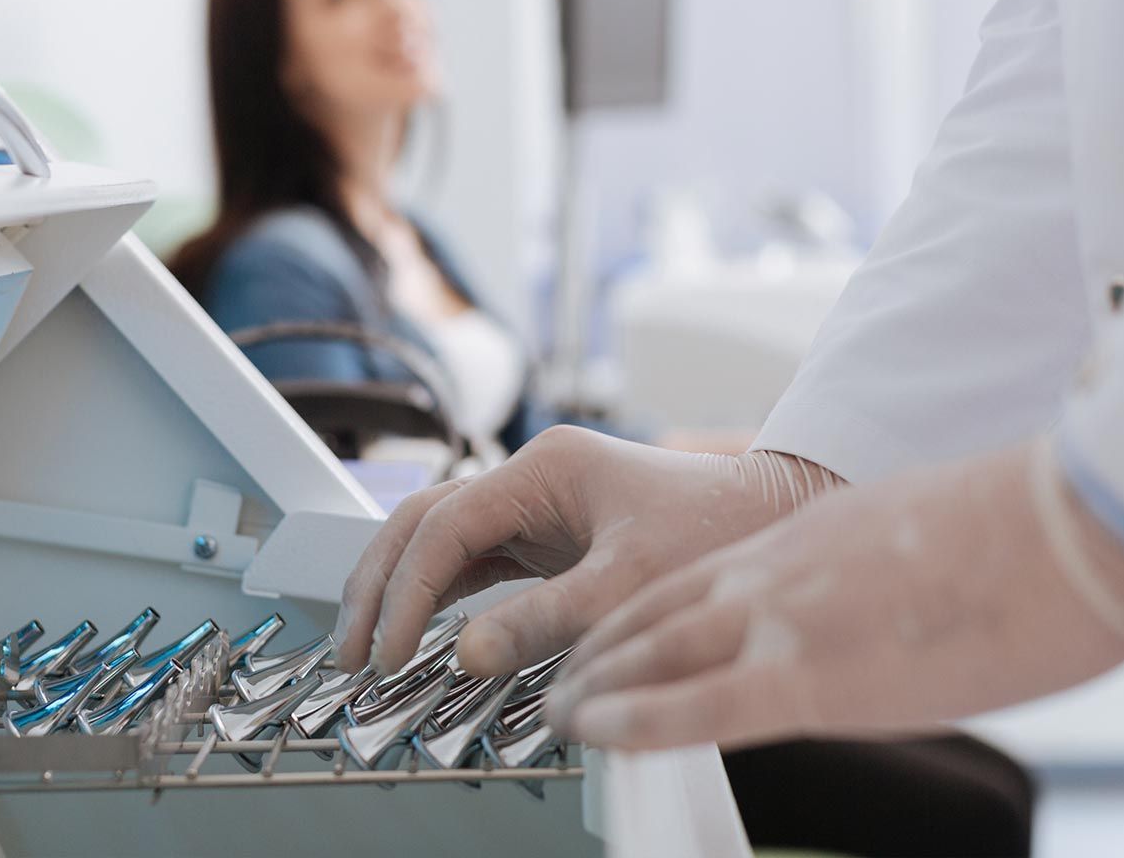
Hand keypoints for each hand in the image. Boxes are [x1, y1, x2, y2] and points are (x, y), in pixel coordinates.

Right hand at [333, 425, 843, 676]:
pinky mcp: (544, 536)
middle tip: (352, 651)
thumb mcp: (629, 579)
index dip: (406, 591)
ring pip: (438, 541)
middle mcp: (530, 479)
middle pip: (423, 523)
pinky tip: (418, 634)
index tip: (390, 651)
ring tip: (368, 648)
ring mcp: (533, 506)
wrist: (770, 516)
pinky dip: (438, 598)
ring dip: (399, 590)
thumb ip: (546, 618)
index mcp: (545, 468)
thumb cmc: (715, 530)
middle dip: (380, 585)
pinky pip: (472, 563)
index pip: (444, 525)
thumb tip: (464, 654)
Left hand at [547, 439, 1123, 750]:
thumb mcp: (912, 540)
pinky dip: (633, 717)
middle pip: (655, 611)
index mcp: (801, 541)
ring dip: (597, 682)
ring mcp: (785, 618)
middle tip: (553, 680)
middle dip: (599, 650)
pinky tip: (591, 729)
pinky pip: (696, 702)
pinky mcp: (812, 674)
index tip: (603, 643)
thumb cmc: (1020, 534)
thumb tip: (862, 606)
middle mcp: (774, 571)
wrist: (1069, 521)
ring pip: (655, 649)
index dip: (636, 616)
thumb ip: (862, 574)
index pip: (690, 581)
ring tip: (555, 710)